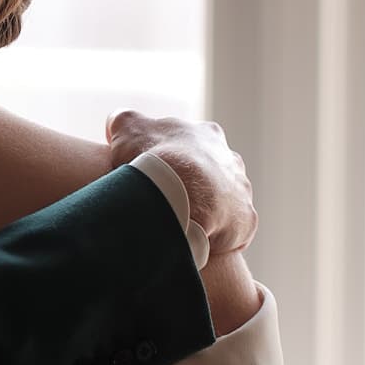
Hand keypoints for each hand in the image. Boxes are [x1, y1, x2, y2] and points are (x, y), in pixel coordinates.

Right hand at [105, 111, 258, 256]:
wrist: (182, 192)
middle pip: (211, 174)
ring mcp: (242, 190)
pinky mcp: (246, 220)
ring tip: (179, 225)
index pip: (189, 146)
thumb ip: (123, 121)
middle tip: (165, 202)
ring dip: (205, 212)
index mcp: (207, 135)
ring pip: (223, 203)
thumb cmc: (155, 156)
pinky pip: (232, 231)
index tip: (152, 174)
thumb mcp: (126, 127)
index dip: (170, 159)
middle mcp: (231, 160)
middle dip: (193, 187)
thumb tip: (117, 123)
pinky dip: (215, 238)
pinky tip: (195, 242)